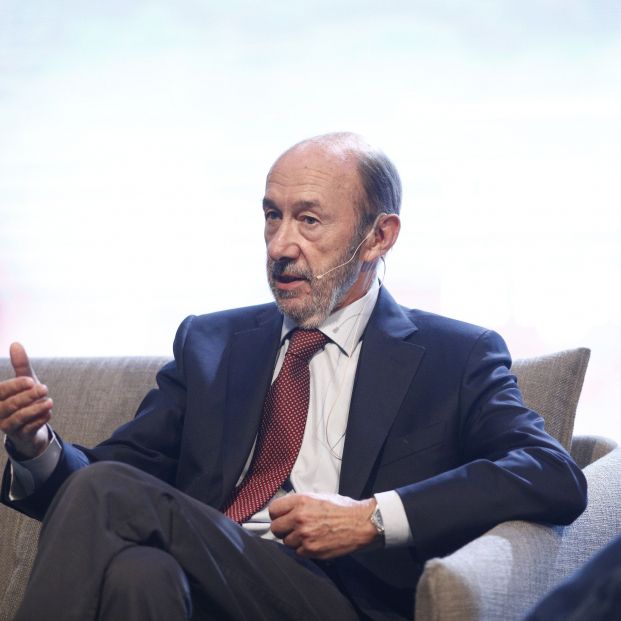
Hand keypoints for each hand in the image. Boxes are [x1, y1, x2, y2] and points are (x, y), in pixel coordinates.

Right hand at [0, 343, 52, 458]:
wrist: (30, 426)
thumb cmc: (25, 400)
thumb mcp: (25, 381)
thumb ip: (20, 365)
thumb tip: (15, 343)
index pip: (1, 391)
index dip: (15, 386)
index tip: (31, 380)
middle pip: (10, 405)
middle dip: (29, 396)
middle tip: (45, 389)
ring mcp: (8, 426)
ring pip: (19, 418)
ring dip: (35, 409)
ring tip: (49, 402)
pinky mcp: (20, 436)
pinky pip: (29, 429)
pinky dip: (39, 420)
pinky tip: (48, 413)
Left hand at [269, 492, 379, 558]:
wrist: (360, 523)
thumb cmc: (342, 508)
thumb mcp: (318, 497)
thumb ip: (300, 503)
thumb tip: (286, 510)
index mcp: (301, 501)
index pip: (273, 509)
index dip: (277, 514)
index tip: (281, 517)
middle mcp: (300, 518)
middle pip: (275, 528)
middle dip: (282, 529)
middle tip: (292, 528)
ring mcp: (304, 535)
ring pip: (286, 542)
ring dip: (294, 540)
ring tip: (307, 535)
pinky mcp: (311, 550)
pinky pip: (298, 552)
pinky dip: (304, 549)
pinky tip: (314, 542)